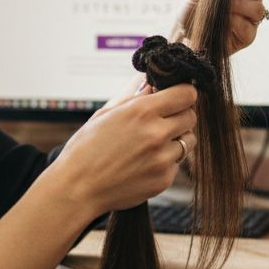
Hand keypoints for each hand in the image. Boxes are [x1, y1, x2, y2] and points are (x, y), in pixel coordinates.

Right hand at [52, 84, 197, 217]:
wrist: (77, 188)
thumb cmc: (86, 148)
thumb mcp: (106, 113)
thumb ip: (133, 95)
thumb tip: (149, 80)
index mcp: (142, 111)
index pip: (186, 94)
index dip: (183, 94)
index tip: (176, 97)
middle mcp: (157, 134)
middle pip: (191, 116)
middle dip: (180, 115)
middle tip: (163, 120)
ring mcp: (162, 159)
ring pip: (188, 141)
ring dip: (177, 138)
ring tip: (152, 143)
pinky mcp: (164, 180)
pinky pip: (177, 163)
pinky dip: (166, 161)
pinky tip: (143, 163)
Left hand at [172, 0, 268, 54]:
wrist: (183, 36)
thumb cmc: (192, 13)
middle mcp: (249, 0)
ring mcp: (249, 19)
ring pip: (258, 7)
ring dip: (240, 4)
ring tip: (225, 6)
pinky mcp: (247, 36)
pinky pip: (249, 26)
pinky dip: (236, 21)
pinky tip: (225, 21)